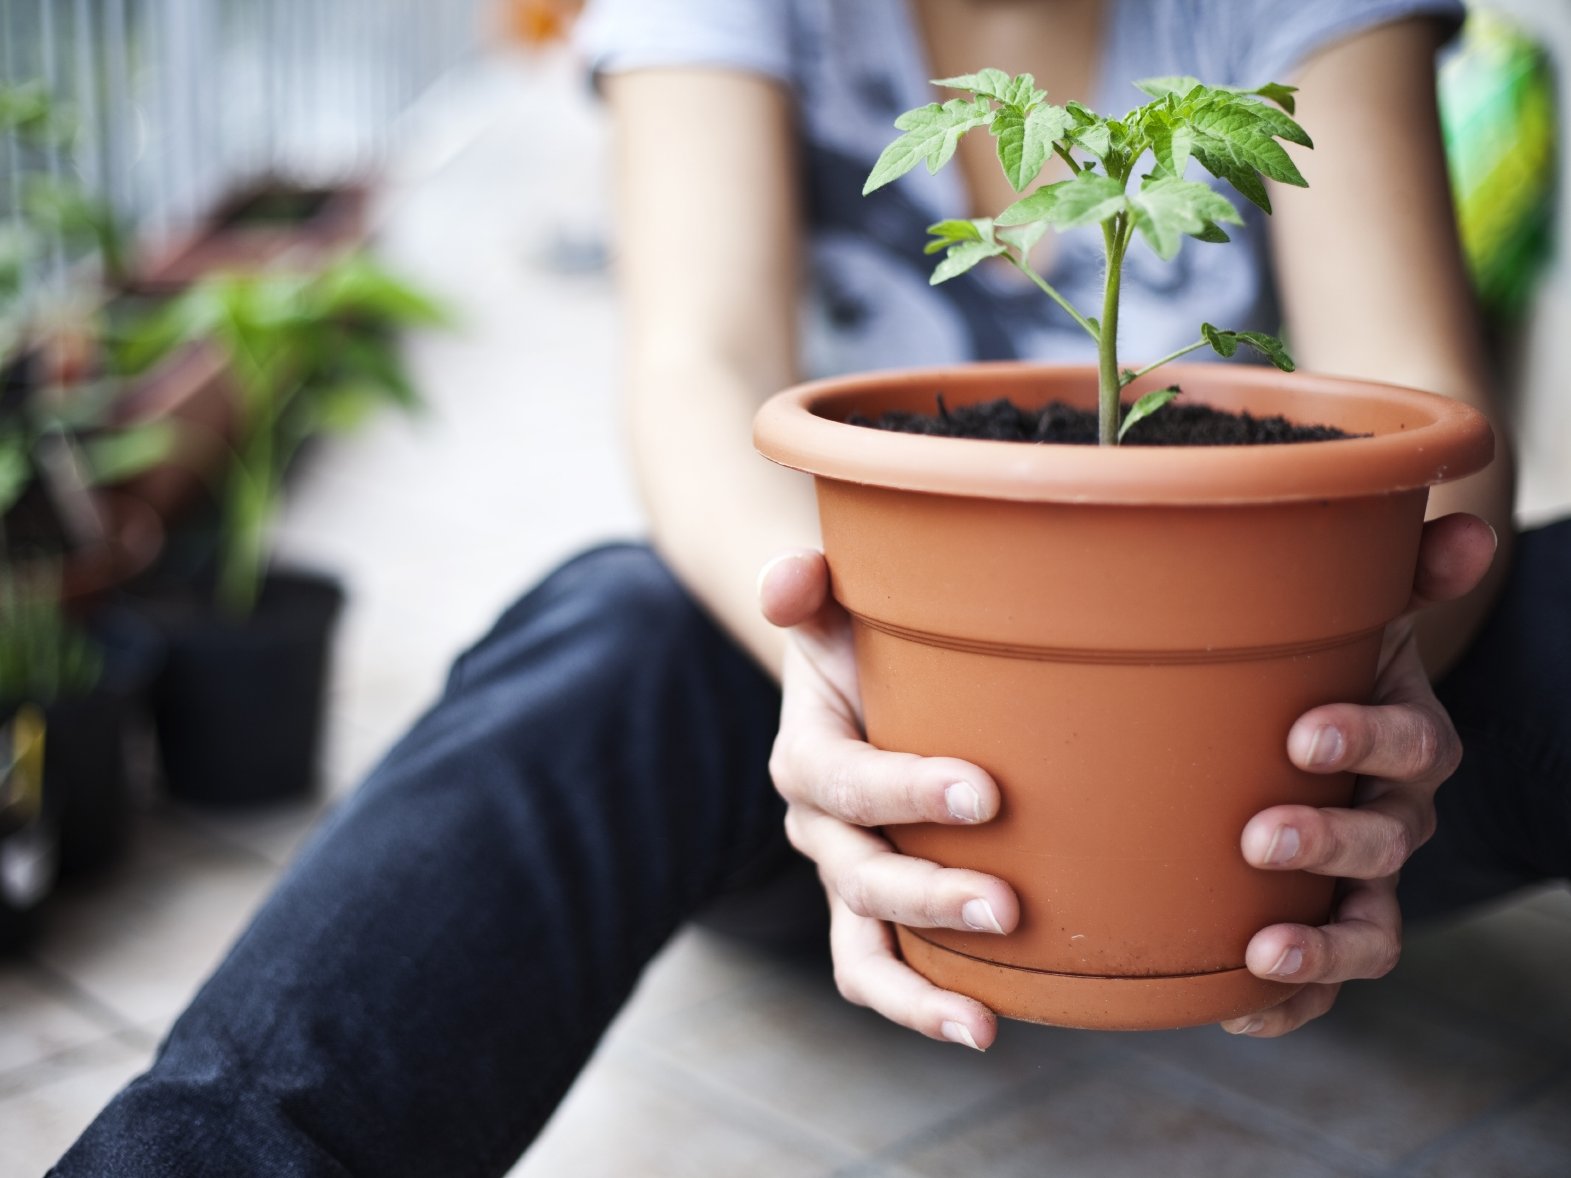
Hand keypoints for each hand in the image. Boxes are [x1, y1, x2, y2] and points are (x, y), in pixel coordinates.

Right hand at [759, 549, 1017, 1050]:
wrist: (867, 686)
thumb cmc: (867, 642)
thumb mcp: (838, 604)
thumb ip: (807, 583)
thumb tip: (790, 581)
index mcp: (807, 754)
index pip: (844, 781)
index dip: (905, 791)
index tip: (986, 794)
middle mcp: (818, 827)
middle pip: (858, 876)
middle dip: (928, 896)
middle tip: (1007, 907)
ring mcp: (846, 878)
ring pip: (861, 950)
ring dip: (917, 986)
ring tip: (983, 1021)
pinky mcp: (877, 915)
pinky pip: (881, 972)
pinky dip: (922, 1006)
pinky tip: (986, 1026)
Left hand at [1223, 513, 1498, 1036]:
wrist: (1300, 732)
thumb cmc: (1322, 666)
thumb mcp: (1356, 612)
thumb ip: (1406, 572)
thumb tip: (1466, 523)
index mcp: (1404, 737)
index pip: (1414, 743)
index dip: (1371, 739)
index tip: (1303, 732)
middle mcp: (1393, 814)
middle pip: (1387, 841)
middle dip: (1331, 841)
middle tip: (1261, 835)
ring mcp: (1359, 880)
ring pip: (1367, 929)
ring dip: (1321, 949)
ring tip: (1262, 954)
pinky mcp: (1319, 928)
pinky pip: (1318, 984)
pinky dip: (1285, 1006)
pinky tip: (1233, 1012)